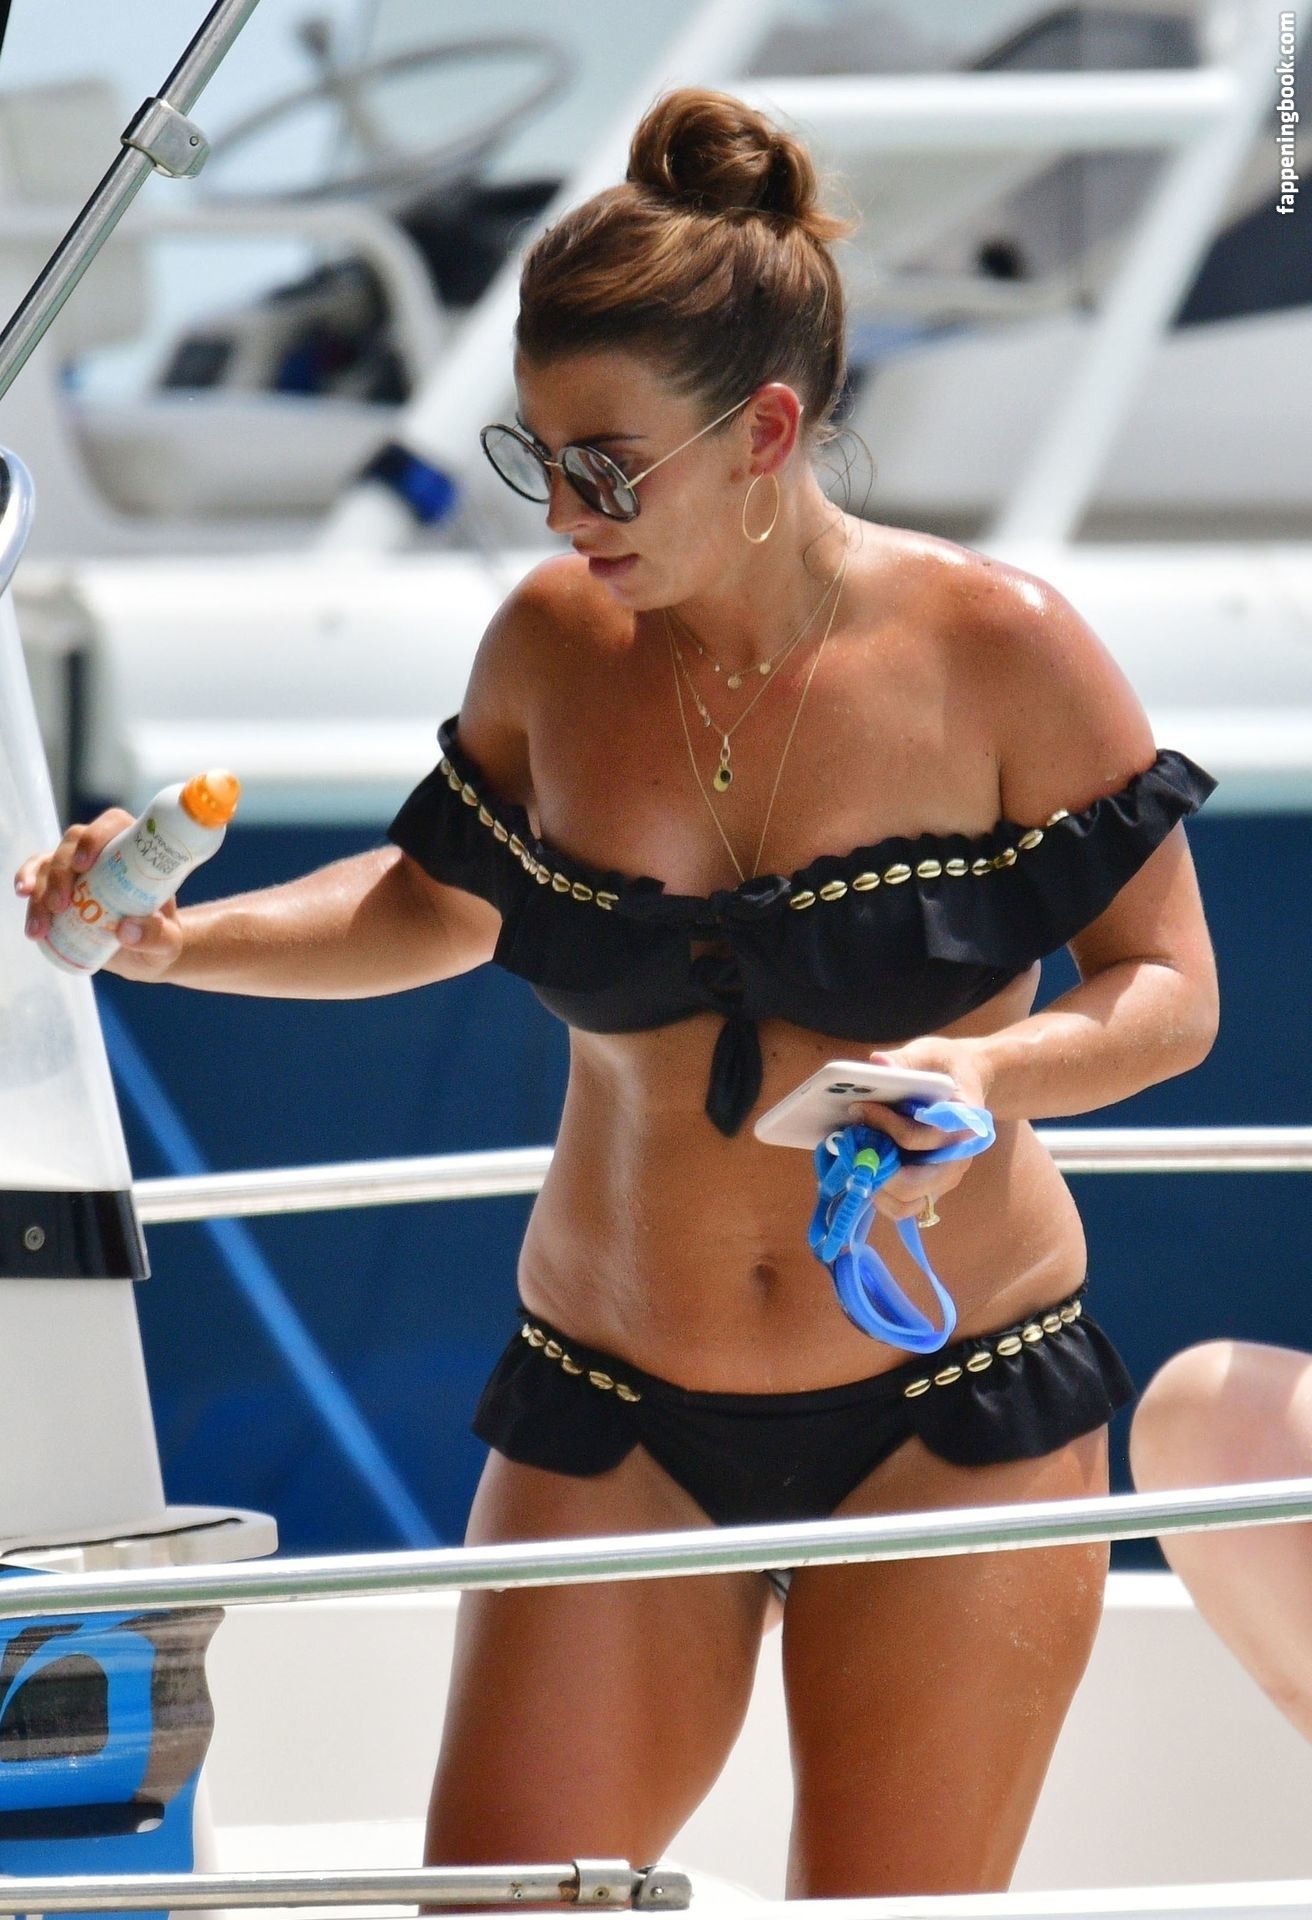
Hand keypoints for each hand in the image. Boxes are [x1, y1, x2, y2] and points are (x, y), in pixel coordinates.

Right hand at [14, 811, 183, 980]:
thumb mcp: (168, 942)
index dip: (95, 837)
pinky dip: (27, 883)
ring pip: (50, 862)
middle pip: (73, 844)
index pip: (113, 825)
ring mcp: (78, 866)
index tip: (85, 865)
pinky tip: (23, 899)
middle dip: (61, 873)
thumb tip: (125, 930)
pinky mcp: (60, 884)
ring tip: (41, 926)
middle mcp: (103, 851)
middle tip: (60, 906)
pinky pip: (37, 875)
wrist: (146, 954)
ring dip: (40, 890)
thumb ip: (156, 935)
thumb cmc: (162, 937)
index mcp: (135, 850)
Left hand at [847, 1037, 990, 1225]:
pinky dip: (881, 1196)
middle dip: (877, 1167)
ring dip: (876, 1186)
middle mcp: (959, 1156)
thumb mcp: (930, 1053)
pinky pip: (905, 1205)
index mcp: (963, 1122)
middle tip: (852, 1146)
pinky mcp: (933, 1185)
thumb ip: (905, 1060)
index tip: (859, 1107)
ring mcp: (946, 1175)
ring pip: (907, 1201)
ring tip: (857, 1159)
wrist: (968, 1080)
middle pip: (914, 1182)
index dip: (887, 1124)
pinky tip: (868, 1170)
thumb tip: (877, 1064)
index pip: (923, 1136)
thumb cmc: (947, 1066)